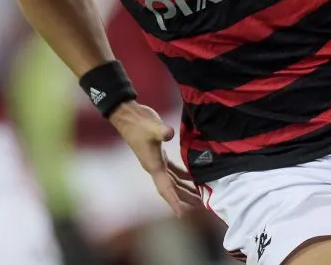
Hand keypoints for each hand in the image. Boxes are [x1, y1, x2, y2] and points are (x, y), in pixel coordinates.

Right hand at [108, 101, 200, 216]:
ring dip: (186, 188)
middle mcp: (155, 167)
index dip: (173, 202)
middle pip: (172, 188)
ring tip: (200, 195)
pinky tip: (193, 177)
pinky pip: (173, 170)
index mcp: (153, 166)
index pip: (165, 188)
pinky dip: (183, 175)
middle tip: (202, 205)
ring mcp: (156, 161)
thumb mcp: (152, 127)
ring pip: (173, 181)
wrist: (128, 115)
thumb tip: (169, 133)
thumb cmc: (138, 123)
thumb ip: (161, 131)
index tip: (182, 214)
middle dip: (186, 198)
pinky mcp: (159, 154)